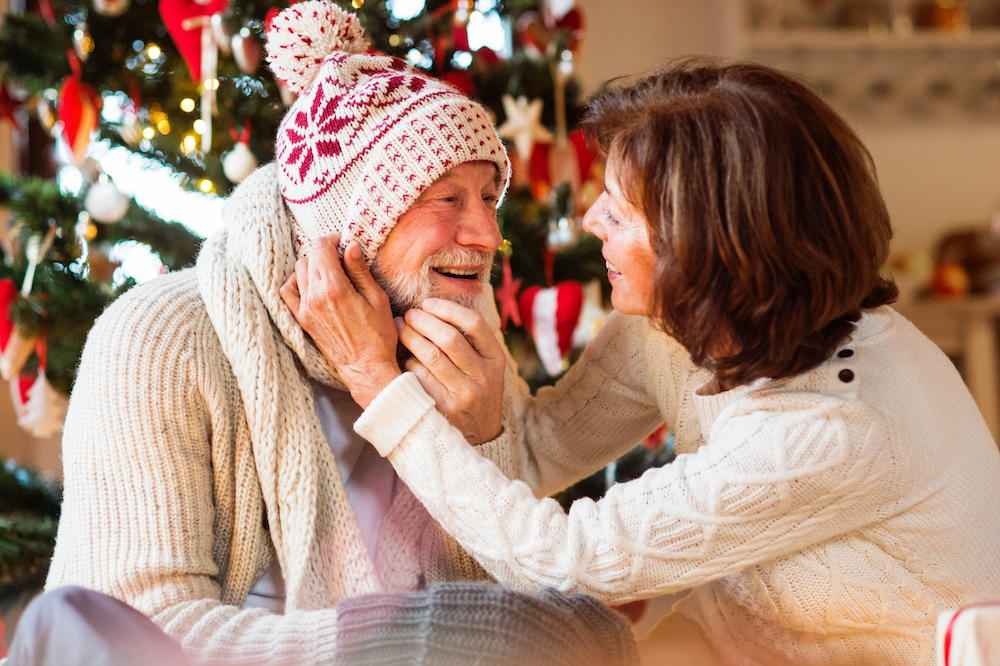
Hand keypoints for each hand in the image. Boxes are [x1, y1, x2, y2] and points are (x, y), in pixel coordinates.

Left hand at [279, 234, 400, 407]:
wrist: (366, 368)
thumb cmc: (378, 335)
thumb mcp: (377, 298)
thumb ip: (360, 270)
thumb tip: (350, 246)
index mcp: (334, 288)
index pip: (320, 248)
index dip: (332, 240)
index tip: (344, 243)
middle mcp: (314, 297)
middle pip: (308, 257)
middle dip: (324, 251)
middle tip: (340, 256)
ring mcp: (304, 309)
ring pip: (298, 271)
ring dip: (311, 264)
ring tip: (329, 270)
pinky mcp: (301, 319)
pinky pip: (287, 292)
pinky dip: (296, 281)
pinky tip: (311, 283)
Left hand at [398, 298, 505, 443]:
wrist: (480, 433)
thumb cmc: (476, 388)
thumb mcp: (486, 365)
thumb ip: (469, 340)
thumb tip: (433, 308)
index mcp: (496, 359)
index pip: (474, 323)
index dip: (448, 309)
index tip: (428, 304)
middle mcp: (484, 376)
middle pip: (449, 338)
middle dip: (424, 321)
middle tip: (409, 315)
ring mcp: (465, 394)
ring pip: (431, 356)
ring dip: (411, 337)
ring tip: (400, 329)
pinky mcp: (445, 409)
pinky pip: (420, 377)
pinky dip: (408, 363)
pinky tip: (403, 357)